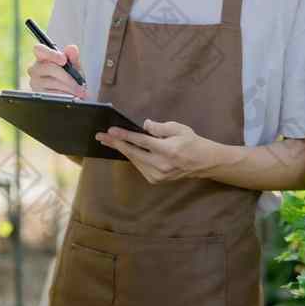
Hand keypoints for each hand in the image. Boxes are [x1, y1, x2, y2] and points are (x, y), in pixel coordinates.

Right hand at [26, 42, 89, 98]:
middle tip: (79, 83)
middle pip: (49, 68)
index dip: (51, 54)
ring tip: (78, 90)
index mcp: (43, 57)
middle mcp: (35, 68)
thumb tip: (71, 49)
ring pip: (52, 82)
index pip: (39, 49)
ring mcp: (34, 81)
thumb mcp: (74, 66)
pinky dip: (64, 95)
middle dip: (67, 76)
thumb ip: (73, 56)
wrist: (70, 94)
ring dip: (68, 87)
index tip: (64, 60)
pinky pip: (52, 94)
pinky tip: (70, 95)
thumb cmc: (69, 77)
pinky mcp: (37, 94)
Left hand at [94, 119, 219, 183]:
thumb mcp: (179, 128)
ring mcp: (158, 175)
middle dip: (115, 144)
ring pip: (134, 161)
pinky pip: (139, 166)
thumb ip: (160, 127)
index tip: (111, 131)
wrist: (204, 162)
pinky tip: (125, 149)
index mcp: (168, 150)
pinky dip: (132, 157)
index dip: (125, 136)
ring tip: (109, 141)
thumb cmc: (192, 142)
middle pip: (133, 153)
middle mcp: (161, 165)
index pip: (142, 142)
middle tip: (100, 136)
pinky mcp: (156, 180)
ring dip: (121, 150)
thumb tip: (144, 125)